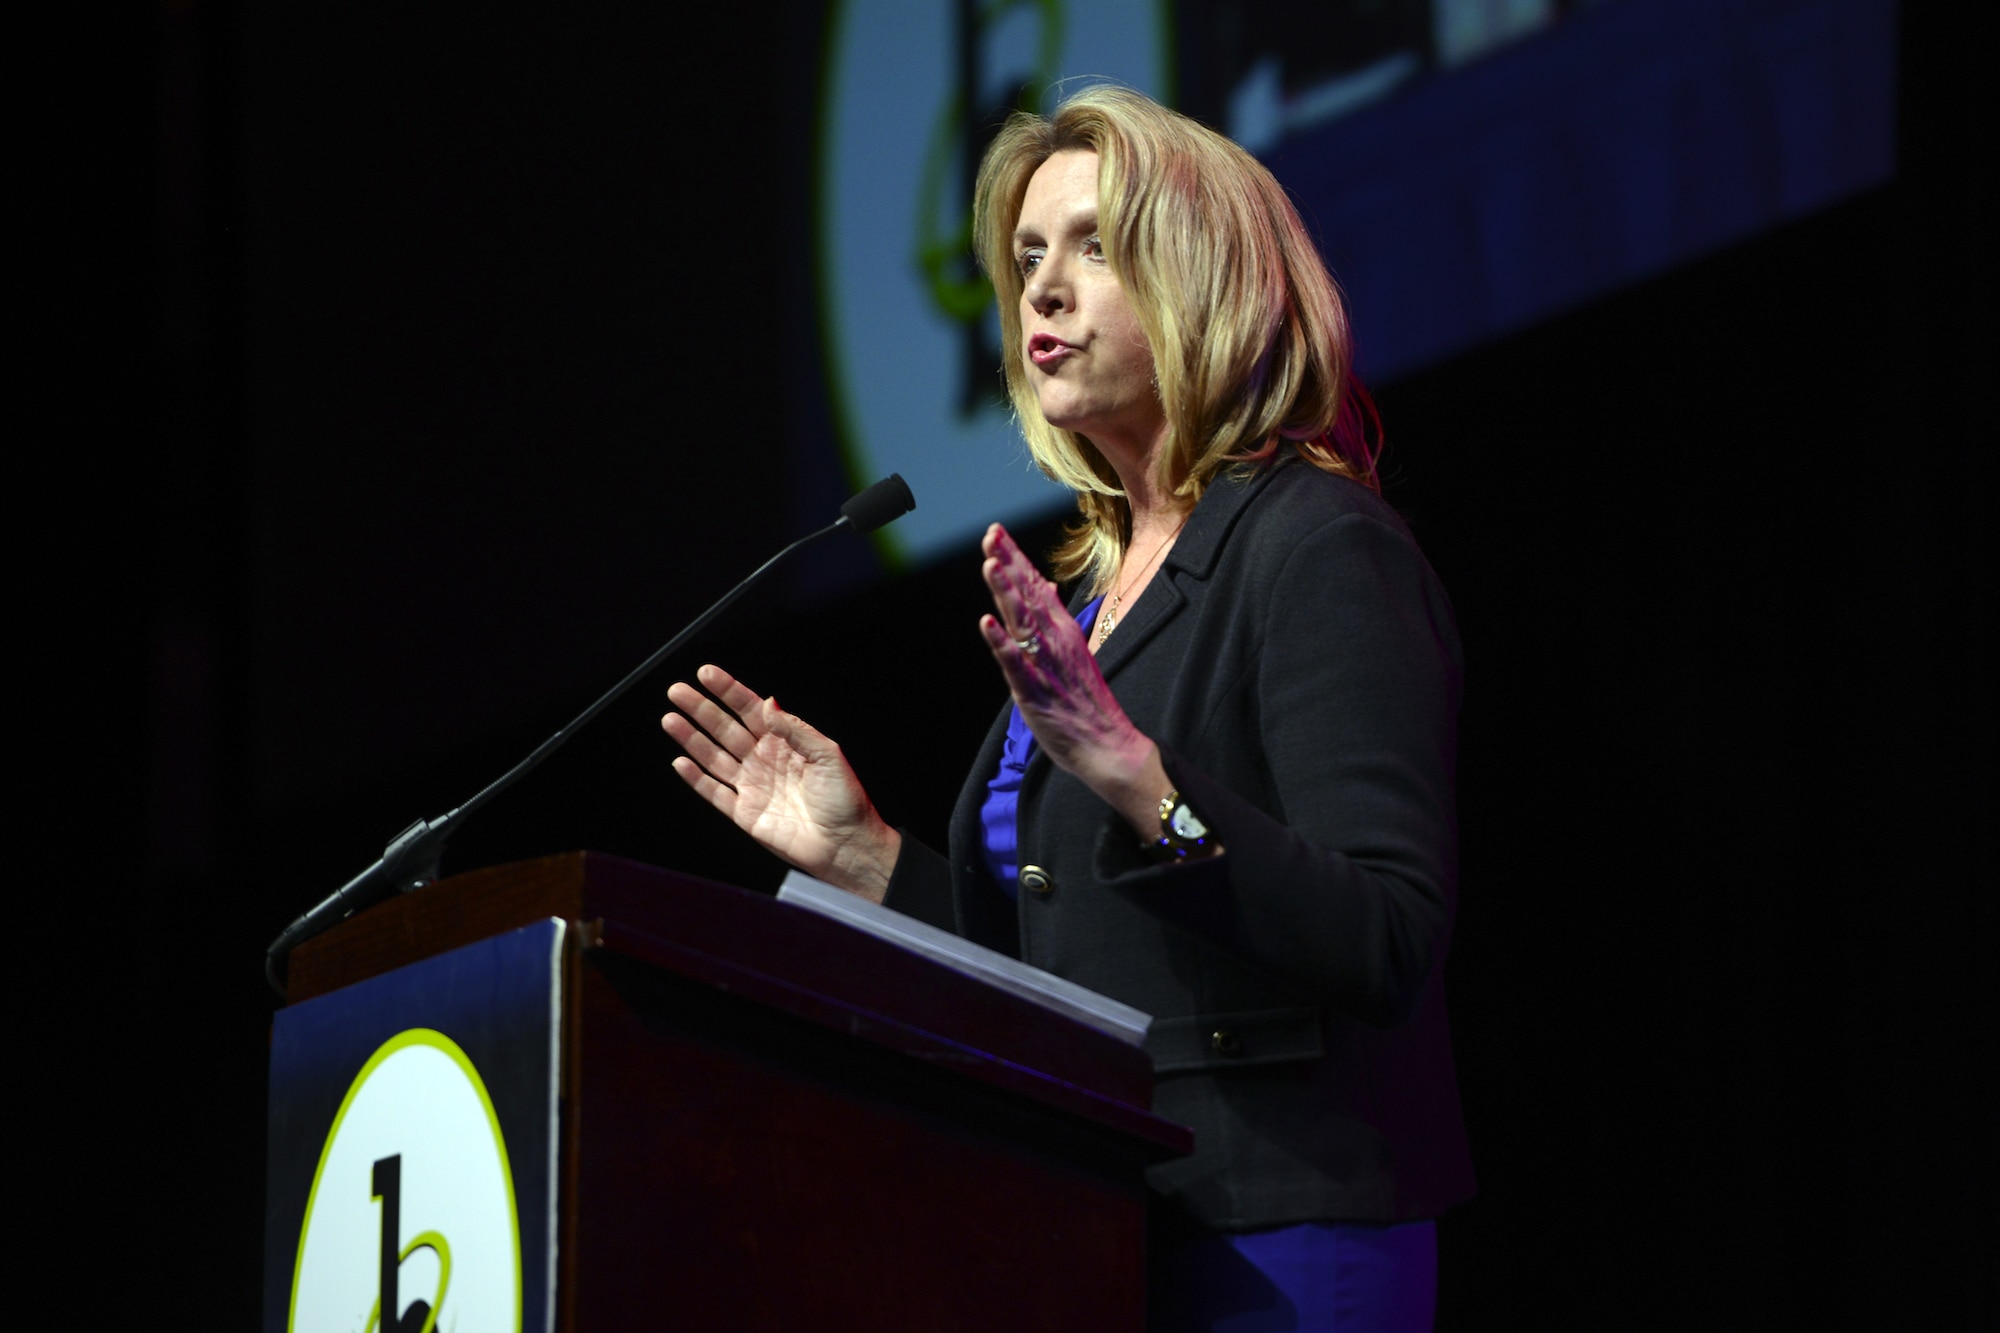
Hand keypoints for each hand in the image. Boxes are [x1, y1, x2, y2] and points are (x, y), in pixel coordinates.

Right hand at [661, 665, 899, 900]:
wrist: (846, 845)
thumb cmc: (845, 800)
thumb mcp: (827, 754)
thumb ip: (795, 729)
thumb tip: (768, 704)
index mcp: (785, 742)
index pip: (750, 709)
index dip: (728, 691)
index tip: (706, 674)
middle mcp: (764, 760)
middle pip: (725, 729)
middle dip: (700, 709)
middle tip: (677, 691)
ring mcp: (753, 786)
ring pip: (714, 757)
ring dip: (691, 738)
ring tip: (670, 719)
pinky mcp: (745, 814)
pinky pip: (715, 792)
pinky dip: (696, 778)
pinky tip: (680, 762)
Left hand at [978, 524, 1169, 835]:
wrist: (1108, 745)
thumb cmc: (1086, 703)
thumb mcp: (1073, 652)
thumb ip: (1055, 620)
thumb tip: (1047, 587)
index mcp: (1062, 632)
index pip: (1036, 587)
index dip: (1015, 558)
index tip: (997, 532)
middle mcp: (1054, 641)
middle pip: (1027, 595)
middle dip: (1008, 563)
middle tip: (991, 534)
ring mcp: (1045, 665)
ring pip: (1022, 621)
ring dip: (1005, 592)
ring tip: (990, 564)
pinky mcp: (1034, 691)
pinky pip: (1015, 663)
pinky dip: (1001, 642)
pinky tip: (986, 623)